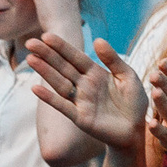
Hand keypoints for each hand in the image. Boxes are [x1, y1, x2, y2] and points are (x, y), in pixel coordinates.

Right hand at [26, 33, 145, 154]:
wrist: (137, 130)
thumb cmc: (134, 103)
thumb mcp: (128, 76)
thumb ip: (112, 59)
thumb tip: (97, 40)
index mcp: (96, 73)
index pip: (75, 57)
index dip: (61, 47)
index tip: (46, 35)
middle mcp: (85, 85)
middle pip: (62, 67)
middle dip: (47, 55)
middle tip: (30, 43)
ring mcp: (80, 101)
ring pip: (59, 83)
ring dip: (45, 72)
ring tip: (30, 59)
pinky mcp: (80, 118)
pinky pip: (62, 106)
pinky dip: (49, 98)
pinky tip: (36, 89)